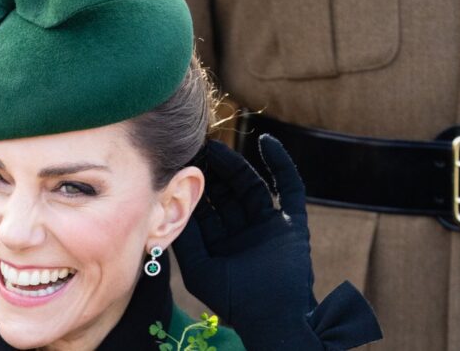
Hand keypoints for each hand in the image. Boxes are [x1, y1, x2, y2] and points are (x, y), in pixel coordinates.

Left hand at [173, 135, 380, 349]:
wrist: (270, 317)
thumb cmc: (231, 300)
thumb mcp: (198, 268)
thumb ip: (185, 239)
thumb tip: (166, 207)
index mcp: (221, 241)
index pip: (206, 205)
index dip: (194, 185)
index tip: (180, 162)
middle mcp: (243, 230)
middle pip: (227, 191)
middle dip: (212, 170)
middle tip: (196, 147)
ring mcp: (268, 226)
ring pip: (251, 186)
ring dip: (236, 165)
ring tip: (216, 147)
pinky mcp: (292, 224)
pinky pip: (290, 189)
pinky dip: (281, 164)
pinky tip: (267, 143)